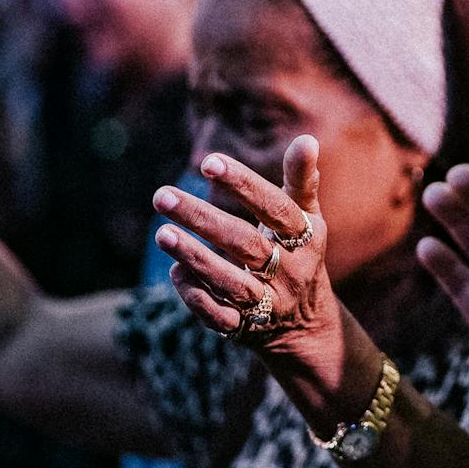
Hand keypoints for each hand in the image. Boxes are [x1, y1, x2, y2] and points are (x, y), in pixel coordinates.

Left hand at [152, 137, 339, 359]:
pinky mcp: (246, 328)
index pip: (275, 207)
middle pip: (244, 243)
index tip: (209, 162)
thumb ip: (301, 181)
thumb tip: (307, 139)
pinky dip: (195, 296)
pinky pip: (218, 316)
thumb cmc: (299, 254)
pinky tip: (175, 272)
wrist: (308, 325)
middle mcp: (289, 271)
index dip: (244, 185)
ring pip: (229, 282)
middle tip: (161, 196)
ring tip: (162, 233)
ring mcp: (268, 302)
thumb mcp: (307, 219)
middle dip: (202, 219)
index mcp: (305, 238)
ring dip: (194, 257)